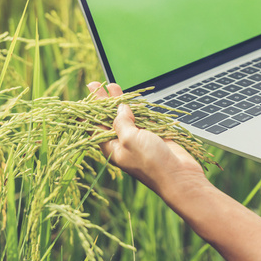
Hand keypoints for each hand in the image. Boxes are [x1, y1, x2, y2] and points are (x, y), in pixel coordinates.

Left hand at [86, 82, 205, 194]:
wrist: (179, 176)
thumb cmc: (151, 162)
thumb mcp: (130, 139)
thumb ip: (122, 122)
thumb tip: (120, 108)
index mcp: (111, 147)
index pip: (94, 128)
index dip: (87, 113)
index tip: (81, 100)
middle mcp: (123, 143)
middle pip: (108, 118)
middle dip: (102, 101)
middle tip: (94, 83)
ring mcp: (138, 139)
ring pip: (126, 116)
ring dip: (119, 100)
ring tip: (112, 85)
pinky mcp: (153, 136)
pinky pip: (141, 118)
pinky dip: (136, 107)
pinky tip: (131, 98)